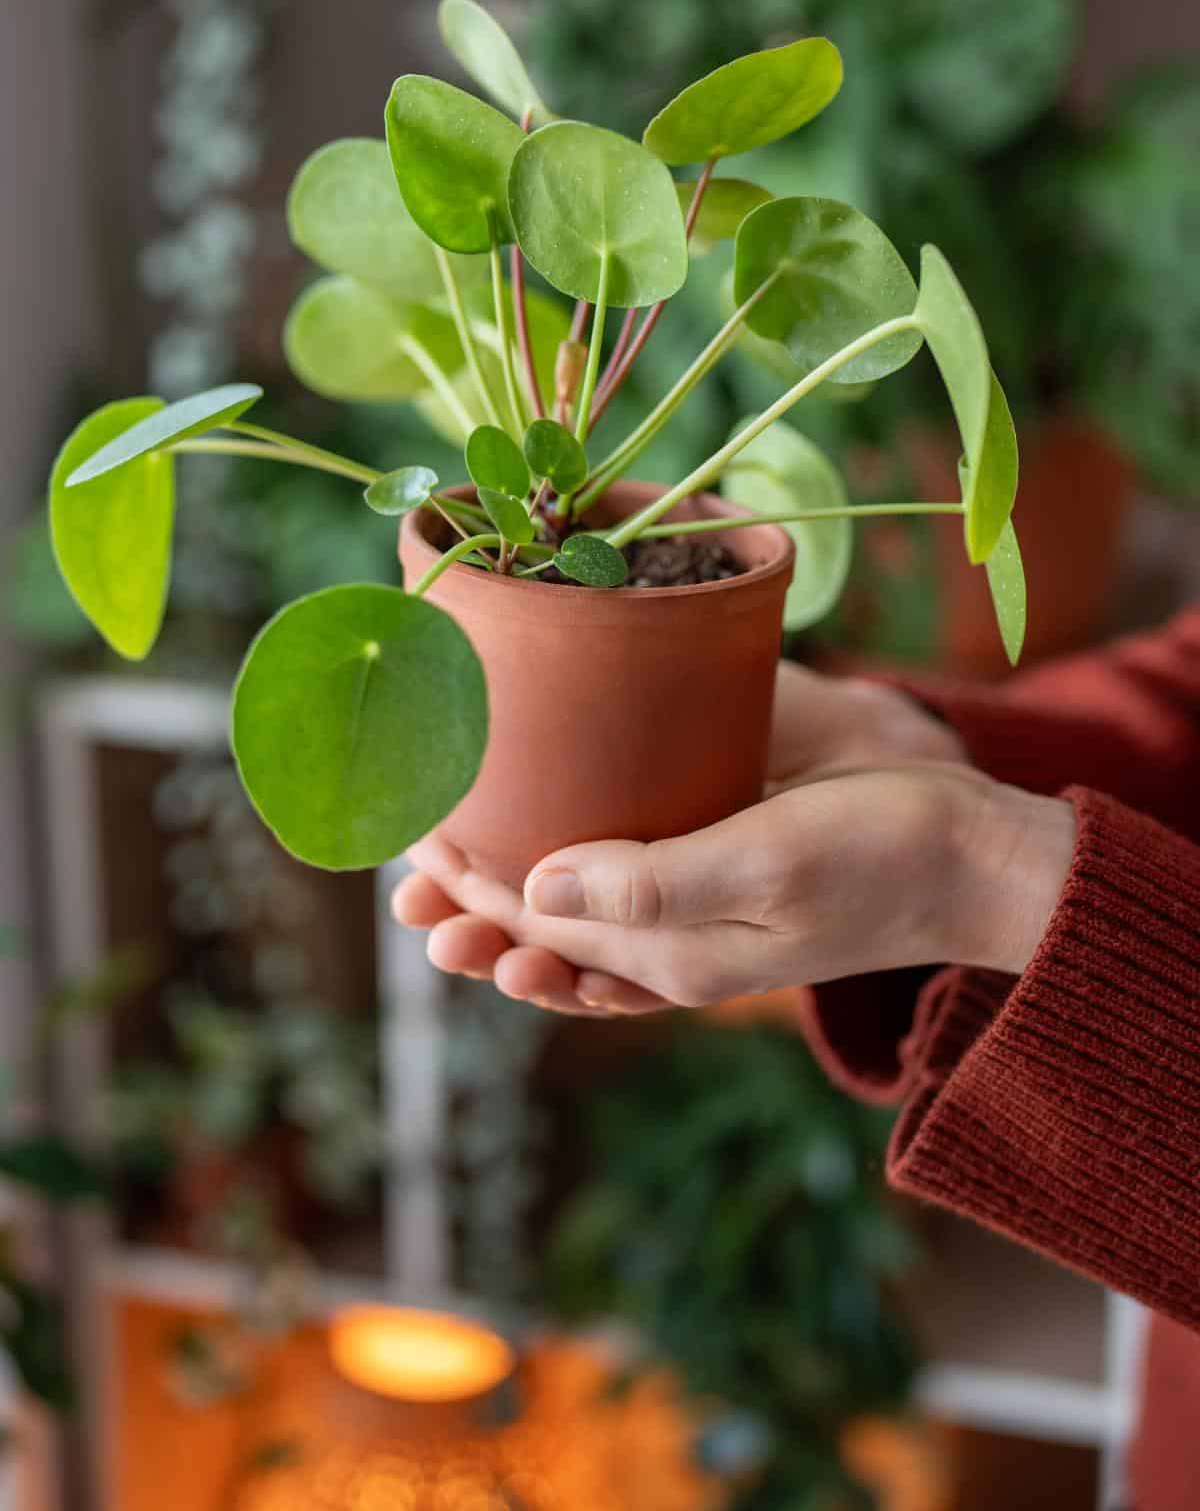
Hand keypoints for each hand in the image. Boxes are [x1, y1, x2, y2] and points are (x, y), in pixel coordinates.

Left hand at [393, 662, 1076, 1014]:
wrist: (971, 858)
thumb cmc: (879, 852)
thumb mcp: (767, 863)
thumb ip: (653, 883)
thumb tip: (535, 888)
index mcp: (672, 955)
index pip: (538, 921)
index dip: (468, 881)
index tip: (414, 832)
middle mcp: (674, 949)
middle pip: (542, 931)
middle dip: (468, 903)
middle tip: (403, 867)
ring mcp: (699, 925)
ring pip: (576, 921)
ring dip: (507, 902)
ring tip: (445, 881)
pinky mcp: (725, 889)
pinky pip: (625, 907)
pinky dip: (572, 896)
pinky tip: (549, 876)